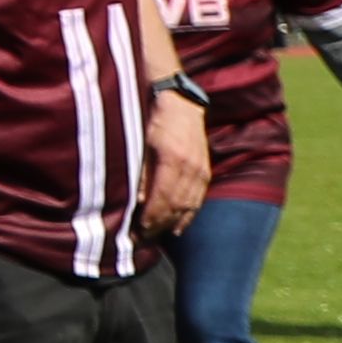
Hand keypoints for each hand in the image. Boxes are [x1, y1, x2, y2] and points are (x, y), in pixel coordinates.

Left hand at [142, 94, 207, 235]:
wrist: (179, 102)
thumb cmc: (152, 119)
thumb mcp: (138, 142)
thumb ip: (139, 172)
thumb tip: (136, 202)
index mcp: (173, 159)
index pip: (163, 198)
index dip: (151, 218)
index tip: (136, 232)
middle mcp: (192, 167)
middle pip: (176, 205)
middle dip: (158, 225)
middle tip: (140, 239)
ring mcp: (201, 169)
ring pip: (189, 205)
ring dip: (172, 223)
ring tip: (154, 236)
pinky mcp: (205, 170)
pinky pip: (198, 199)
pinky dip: (188, 215)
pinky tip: (177, 227)